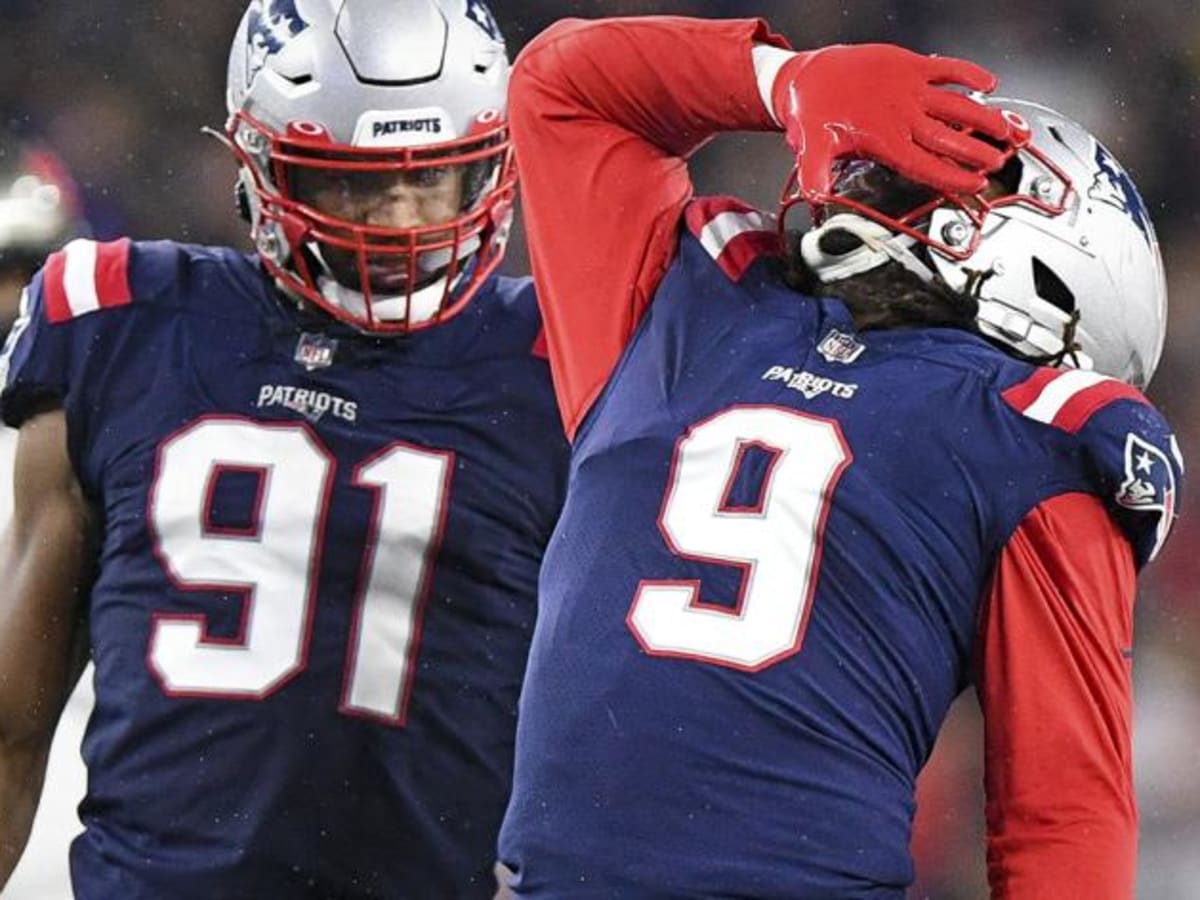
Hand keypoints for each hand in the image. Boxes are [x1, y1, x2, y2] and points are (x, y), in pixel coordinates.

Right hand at [773, 43, 1011, 199]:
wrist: (812, 81)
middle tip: (998, 158)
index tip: (976, 183)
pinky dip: (967, 74)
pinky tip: (987, 83)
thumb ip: (815, 172)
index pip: (925, 165)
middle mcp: (904, 122)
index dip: (952, 175)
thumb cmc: (814, 116)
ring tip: (1004, 127)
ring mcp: (911, 96)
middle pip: (947, 140)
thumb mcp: (811, 147)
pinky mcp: (911, 69)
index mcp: (886, 143)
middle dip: (975, 150)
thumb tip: (816, 196)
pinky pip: (946, 71)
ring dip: (981, 117)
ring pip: (954, 108)